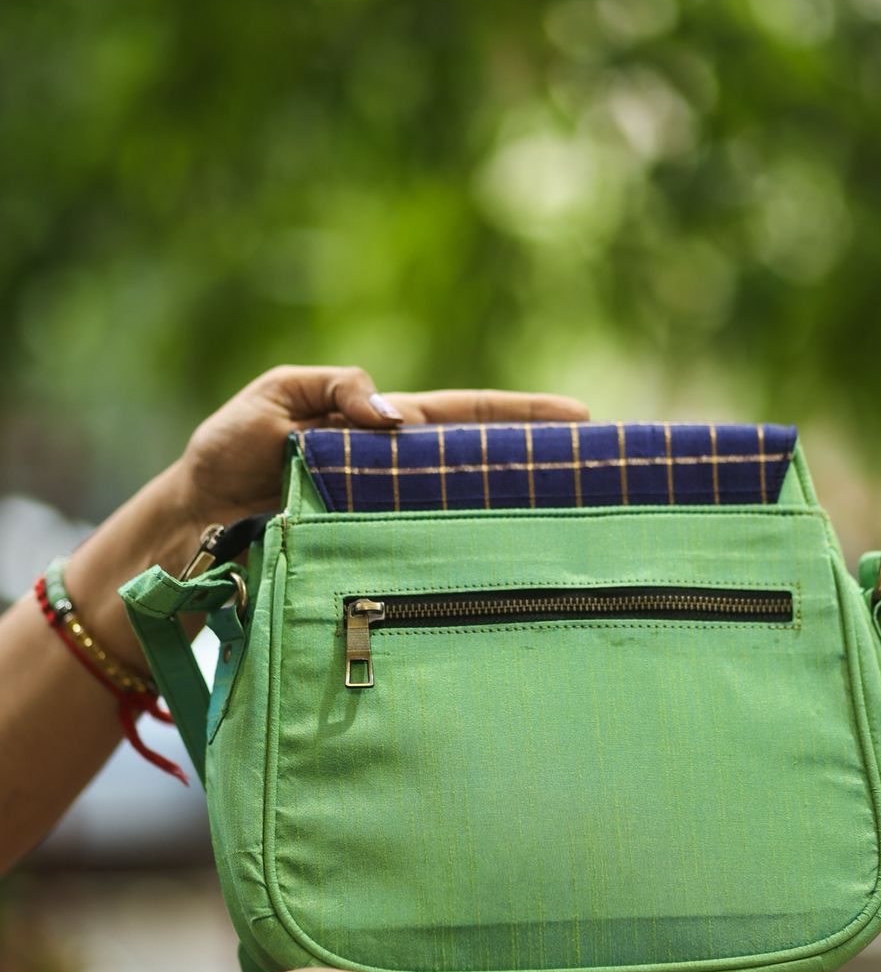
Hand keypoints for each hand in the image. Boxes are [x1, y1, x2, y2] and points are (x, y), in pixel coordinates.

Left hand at [179, 365, 589, 528]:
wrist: (189, 520)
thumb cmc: (228, 449)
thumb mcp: (275, 395)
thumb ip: (335, 388)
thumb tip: (393, 416)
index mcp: (381, 428)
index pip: (465, 415)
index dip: (522, 415)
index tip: (582, 417)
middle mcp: (395, 478)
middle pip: (478, 471)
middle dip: (536, 472)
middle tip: (599, 480)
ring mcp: (383, 523)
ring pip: (457, 521)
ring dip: (505, 525)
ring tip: (563, 533)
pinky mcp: (364, 563)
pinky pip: (416, 563)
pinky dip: (451, 569)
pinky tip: (487, 583)